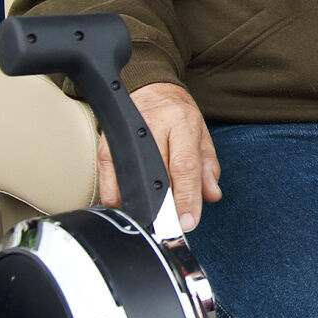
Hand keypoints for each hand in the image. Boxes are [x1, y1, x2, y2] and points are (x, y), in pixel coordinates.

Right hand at [97, 82, 220, 231]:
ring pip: (132, 181)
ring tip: (154, 223)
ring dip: (141, 207)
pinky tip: (132, 209)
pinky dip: (119, 200)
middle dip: (166, 208)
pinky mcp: (106, 145)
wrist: (150, 88)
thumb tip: (211, 196)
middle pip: (158, 176)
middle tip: (173, 228)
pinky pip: (109, 181)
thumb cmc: (178, 114)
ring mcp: (125, 136)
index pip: (185, 166)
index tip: (188, 221)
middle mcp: (152, 127)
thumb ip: (208, 167)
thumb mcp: (201, 134)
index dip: (187, 198)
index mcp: (181, 123)